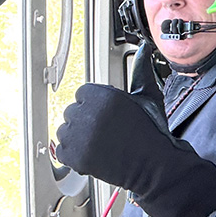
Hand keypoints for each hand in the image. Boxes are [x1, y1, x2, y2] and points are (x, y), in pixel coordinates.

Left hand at [55, 48, 215, 216]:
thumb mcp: (148, 97)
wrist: (154, 166)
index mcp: (105, 96)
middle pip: (72, 111)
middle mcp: (90, 114)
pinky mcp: (76, 157)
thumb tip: (143, 50)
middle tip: (106, 132)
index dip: (95, 105)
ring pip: (65, 131)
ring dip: (77, 138)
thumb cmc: (152, 133)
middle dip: (86, 122)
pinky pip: (61, 151)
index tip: (107, 116)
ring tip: (100, 144)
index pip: (82, 93)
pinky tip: (92, 155)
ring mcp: (81, 137)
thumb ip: (140, 71)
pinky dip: (73, 156)